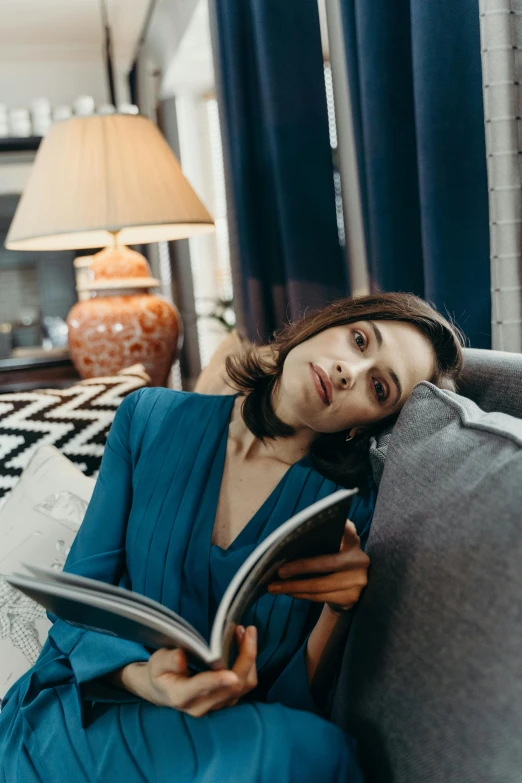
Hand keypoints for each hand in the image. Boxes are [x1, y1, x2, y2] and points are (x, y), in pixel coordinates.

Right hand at [116, 625, 257, 716]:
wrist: (163, 690)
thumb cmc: (160, 673)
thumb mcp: (157, 663)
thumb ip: (168, 660)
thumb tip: (181, 657)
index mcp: (180, 696)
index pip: (202, 688)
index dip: (217, 681)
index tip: (231, 674)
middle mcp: (201, 705)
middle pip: (232, 687)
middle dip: (245, 657)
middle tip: (248, 630)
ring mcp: (216, 705)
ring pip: (243, 686)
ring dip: (249, 658)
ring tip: (246, 632)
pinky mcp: (226, 700)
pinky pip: (245, 684)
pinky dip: (249, 663)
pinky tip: (244, 643)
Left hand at [267, 519, 369, 611]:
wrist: (349, 588)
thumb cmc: (332, 560)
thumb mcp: (333, 547)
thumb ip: (321, 540)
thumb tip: (288, 541)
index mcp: (352, 542)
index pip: (348, 530)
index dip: (340, 527)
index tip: (324, 524)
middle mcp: (358, 560)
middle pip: (326, 564)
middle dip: (299, 568)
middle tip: (278, 571)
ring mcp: (356, 581)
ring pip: (319, 586)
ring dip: (294, 587)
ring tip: (275, 586)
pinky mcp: (350, 598)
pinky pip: (320, 597)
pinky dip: (301, 595)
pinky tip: (288, 592)